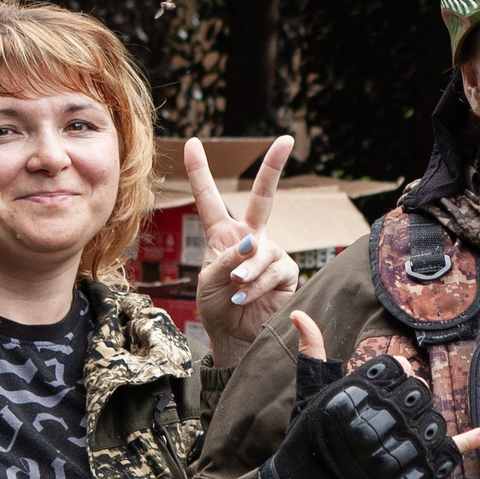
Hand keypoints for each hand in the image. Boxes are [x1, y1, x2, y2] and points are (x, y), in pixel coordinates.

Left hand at [187, 135, 300, 368]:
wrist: (235, 338)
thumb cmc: (216, 308)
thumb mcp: (209, 282)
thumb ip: (227, 259)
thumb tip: (252, 242)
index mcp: (223, 234)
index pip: (209, 198)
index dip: (200, 171)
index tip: (193, 142)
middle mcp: (250, 237)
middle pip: (263, 196)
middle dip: (273, 167)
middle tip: (286, 140)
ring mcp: (270, 253)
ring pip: (261, 250)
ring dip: (245, 271)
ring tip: (233, 290)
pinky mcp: (285, 272)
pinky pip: (273, 270)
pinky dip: (255, 286)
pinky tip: (243, 298)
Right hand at [242, 315, 479, 478]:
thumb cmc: (310, 441)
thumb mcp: (308, 396)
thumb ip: (312, 354)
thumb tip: (299, 314)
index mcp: (356, 395)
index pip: (397, 367)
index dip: (393, 375)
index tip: (381, 389)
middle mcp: (380, 420)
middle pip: (420, 391)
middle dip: (408, 399)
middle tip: (390, 415)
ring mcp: (401, 450)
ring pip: (435, 420)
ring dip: (425, 424)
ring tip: (401, 436)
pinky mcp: (415, 476)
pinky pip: (450, 453)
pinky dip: (472, 441)